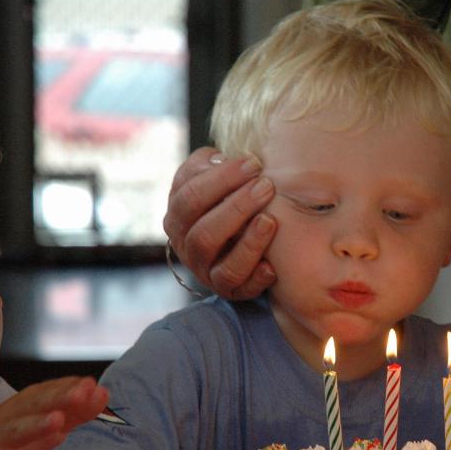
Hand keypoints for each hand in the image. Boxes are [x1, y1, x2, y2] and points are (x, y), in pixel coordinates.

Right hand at [0, 376, 108, 449]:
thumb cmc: (17, 435)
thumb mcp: (45, 420)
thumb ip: (75, 410)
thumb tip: (103, 392)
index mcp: (27, 403)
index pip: (50, 391)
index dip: (70, 387)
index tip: (93, 385)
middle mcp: (12, 416)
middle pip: (35, 404)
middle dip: (59, 398)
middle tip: (81, 394)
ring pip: (17, 431)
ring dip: (36, 425)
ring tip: (57, 423)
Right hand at [163, 146, 277, 299]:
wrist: (238, 242)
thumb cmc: (227, 199)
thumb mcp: (214, 178)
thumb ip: (211, 165)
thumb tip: (220, 158)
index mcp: (178, 213)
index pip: (190, 195)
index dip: (221, 178)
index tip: (253, 163)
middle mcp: (186, 244)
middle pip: (203, 230)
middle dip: (236, 206)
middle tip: (267, 187)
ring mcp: (205, 270)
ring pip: (219, 261)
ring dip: (247, 241)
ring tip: (270, 220)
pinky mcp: (226, 291)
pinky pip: (238, 287)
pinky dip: (255, 277)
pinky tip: (272, 266)